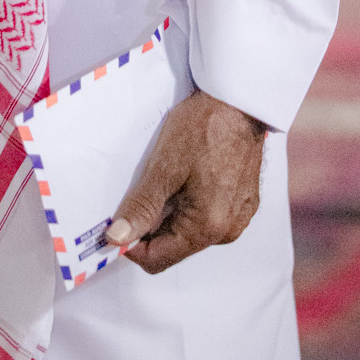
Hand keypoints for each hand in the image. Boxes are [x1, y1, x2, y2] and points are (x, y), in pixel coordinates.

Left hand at [106, 89, 266, 273]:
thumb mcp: (164, 166)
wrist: (240, 99)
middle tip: (140, 190)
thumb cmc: (204, 127)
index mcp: (208, 228)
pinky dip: (190, 203)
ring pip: (191, 230)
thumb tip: (117, 238)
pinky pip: (208, 216)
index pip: (158, 260)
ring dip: (171, 212)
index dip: (131, 245)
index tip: (115, 224)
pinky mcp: (244, 201)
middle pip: (175, 246)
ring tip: (166, 177)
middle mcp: (228, 231)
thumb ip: (141, 207)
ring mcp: (239, 217)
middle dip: (151, 225)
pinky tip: (186, 174)